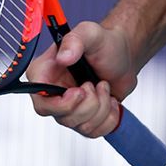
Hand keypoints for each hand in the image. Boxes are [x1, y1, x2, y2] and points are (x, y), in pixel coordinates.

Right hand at [26, 21, 138, 138]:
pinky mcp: (83, 118)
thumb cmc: (104, 42)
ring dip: (102, 107)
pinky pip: (94, 132)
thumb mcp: (90, 33)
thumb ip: (74, 40)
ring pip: (81, 126)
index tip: (79, 91)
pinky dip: (109, 117)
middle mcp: (52, 93)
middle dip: (88, 105)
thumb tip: (62, 58)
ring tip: (104, 86)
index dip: (60, 104)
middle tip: (96, 84)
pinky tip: (111, 100)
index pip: (40, 101)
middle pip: (62, 118)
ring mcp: (67, 108)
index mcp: (44, 73)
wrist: (124, 56)